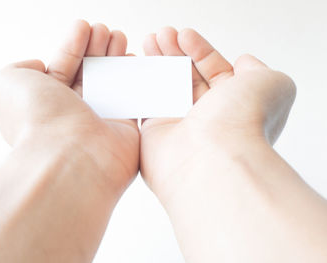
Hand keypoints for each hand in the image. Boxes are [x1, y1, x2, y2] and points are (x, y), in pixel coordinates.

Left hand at [0, 20, 138, 192]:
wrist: (71, 156)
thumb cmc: (37, 120)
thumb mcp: (3, 84)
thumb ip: (19, 69)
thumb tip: (43, 66)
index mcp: (47, 101)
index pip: (63, 65)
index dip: (73, 43)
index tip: (83, 27)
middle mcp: (74, 111)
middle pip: (89, 71)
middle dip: (97, 47)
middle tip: (105, 31)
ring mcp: (100, 119)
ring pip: (110, 81)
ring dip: (114, 56)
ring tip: (118, 37)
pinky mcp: (125, 128)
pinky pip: (131, 98)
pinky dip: (133, 79)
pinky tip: (132, 60)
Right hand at [140, 27, 295, 198]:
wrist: (212, 161)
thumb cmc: (243, 123)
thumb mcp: (272, 84)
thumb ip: (259, 70)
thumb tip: (244, 63)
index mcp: (234, 105)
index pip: (214, 70)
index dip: (200, 50)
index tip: (185, 35)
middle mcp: (208, 117)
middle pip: (188, 76)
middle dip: (175, 52)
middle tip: (162, 36)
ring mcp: (181, 125)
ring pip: (167, 87)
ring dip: (158, 62)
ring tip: (150, 41)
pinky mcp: (156, 134)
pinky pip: (148, 104)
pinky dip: (144, 85)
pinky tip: (141, 65)